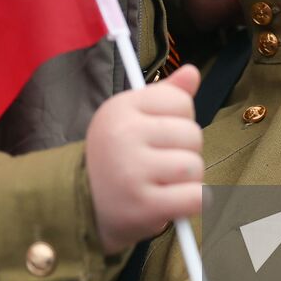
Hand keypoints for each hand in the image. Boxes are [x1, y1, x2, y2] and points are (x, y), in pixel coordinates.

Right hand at [86, 65, 203, 253]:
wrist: (83, 208)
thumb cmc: (115, 159)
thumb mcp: (130, 119)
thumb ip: (164, 95)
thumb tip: (192, 72)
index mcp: (120, 108)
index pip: (180, 101)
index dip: (180, 120)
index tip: (160, 135)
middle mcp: (123, 135)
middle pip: (192, 134)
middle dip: (186, 152)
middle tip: (161, 165)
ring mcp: (132, 171)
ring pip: (195, 167)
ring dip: (189, 180)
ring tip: (164, 184)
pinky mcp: (144, 206)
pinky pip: (196, 197)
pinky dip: (194, 202)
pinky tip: (174, 202)